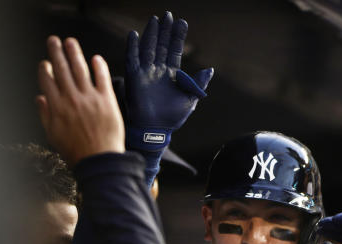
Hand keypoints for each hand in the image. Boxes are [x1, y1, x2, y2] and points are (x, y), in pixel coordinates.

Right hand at [36, 36, 123, 165]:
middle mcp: (71, 99)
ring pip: (80, 69)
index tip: (45, 62)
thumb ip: (45, 114)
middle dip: (56, 52)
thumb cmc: (77, 151)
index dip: (45, 69)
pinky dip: (99, 67)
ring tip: (71, 42)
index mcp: (57, 107)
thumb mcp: (53, 135)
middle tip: (54, 40)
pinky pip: (103, 79)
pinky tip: (96, 58)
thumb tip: (40, 98)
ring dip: (74, 53)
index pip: (47, 80)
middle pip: (62, 69)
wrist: (100, 160)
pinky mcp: (107, 101)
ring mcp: (90, 98)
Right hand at [125, 11, 212, 131]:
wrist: (156, 129)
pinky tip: (133, 34)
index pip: (175, 50)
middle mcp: (158, 70)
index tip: (182, 22)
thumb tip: (210, 69)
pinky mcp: (134, 77)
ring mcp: (146, 72)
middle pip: (162, 45)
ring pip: (148, 48)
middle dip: (165, 31)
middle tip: (169, 15)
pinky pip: (132, 59)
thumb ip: (198, 83)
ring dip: (151, 34)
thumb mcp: (190, 99)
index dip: (178, 37)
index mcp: (172, 75)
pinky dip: (132, 46)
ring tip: (155, 20)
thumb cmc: (173, 117)